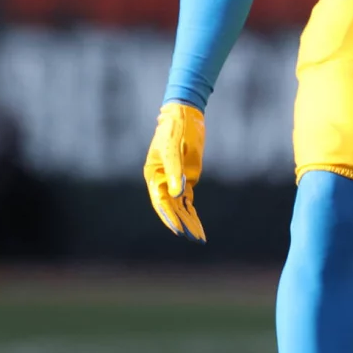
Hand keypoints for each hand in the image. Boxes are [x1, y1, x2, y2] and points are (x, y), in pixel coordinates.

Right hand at [144, 102, 205, 239]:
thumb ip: (175, 171)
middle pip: (171, 207)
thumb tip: (177, 193)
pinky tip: (197, 225)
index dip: (169, 216)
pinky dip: (192, 212)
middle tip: (194, 238)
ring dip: (189, 221)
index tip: (179, 229)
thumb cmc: (175, 129)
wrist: (185, 114)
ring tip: (199, 237)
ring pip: (180, 206)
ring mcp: (175, 180)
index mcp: (154, 175)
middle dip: (182, 223)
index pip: (161, 201)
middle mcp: (162, 181)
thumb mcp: (174, 148)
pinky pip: (188, 200)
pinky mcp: (187, 178)